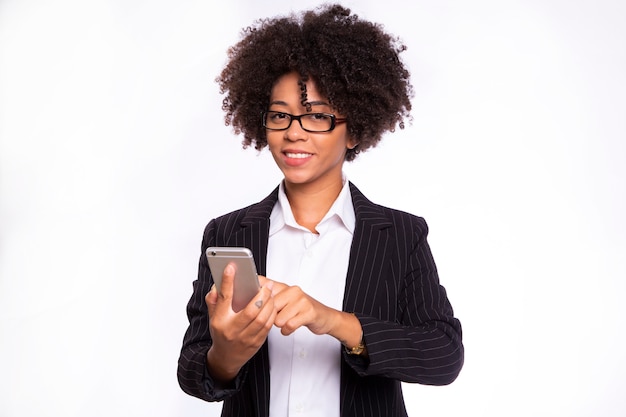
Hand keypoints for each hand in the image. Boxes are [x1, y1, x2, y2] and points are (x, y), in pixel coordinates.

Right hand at [205, 263, 275, 382]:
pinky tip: (272, 305)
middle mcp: (232, 330)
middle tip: (267, 284)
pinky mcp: (256, 343)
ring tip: (271, 293)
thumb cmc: (221, 332)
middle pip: (251, 310)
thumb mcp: (213, 316)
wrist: (226, 358)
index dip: (227, 280)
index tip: (231, 266)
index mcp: (219, 320)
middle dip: (261, 295)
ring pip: (262, 318)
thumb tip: (217, 285)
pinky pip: (267, 326)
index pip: (224, 298)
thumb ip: (214, 300)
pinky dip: (272, 313)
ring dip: (269, 304)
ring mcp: (245, 338)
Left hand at [258, 276, 363, 349]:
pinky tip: (290, 327)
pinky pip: (289, 325)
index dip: (253, 291)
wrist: (325, 317)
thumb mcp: (284, 300)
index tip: (247, 299)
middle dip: (270, 316)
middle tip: (278, 317)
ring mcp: (301, 300)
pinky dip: (287, 330)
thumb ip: (269, 298)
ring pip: (278, 318)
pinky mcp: (308, 312)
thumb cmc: (302, 310)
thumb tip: (248, 299)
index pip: (263, 282)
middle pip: (268, 306)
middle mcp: (292, 290)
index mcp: (283, 286)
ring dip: (280, 325)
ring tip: (287, 321)